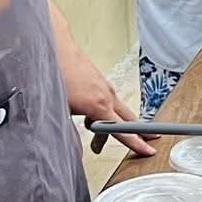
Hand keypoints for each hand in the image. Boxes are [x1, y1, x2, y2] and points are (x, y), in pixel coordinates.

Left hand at [56, 38, 155, 157]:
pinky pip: (109, 99)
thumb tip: (74, 152)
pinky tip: (90, 112)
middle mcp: (107, 95)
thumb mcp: (58, 113)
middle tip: (146, 142)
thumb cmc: (56, 76)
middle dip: (137, 132)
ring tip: (98, 133)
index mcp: (100, 106)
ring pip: (117, 109)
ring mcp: (105, 86)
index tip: (148, 150)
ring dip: (114, 122)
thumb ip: (69, 135)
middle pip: (128, 119)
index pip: (123, 131)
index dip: (137, 143)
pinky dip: (106, 110)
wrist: (53, 49)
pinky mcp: (99, 80)